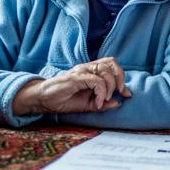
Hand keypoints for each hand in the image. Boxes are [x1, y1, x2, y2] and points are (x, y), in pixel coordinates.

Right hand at [13, 57, 131, 114]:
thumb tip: (118, 103)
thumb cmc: (65, 99)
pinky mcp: (76, 78)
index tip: (126, 93)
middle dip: (120, 79)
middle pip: (112, 64)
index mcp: (92, 71)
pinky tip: (97, 102)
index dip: (122, 77)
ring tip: (104, 100)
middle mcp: (88, 68)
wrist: (43, 100)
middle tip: (119, 93)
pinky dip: (101, 92)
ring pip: (105, 72)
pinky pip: (96, 81)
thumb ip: (103, 103)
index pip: (112, 65)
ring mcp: (82, 71)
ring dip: (110, 87)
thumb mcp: (88, 104)